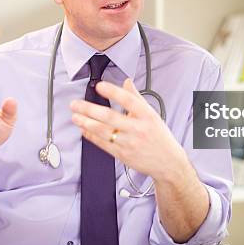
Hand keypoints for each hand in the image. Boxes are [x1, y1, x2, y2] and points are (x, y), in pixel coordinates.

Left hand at [70, 79, 187, 182]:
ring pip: (103, 132)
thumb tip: (127, 81)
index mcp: (147, 116)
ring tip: (75, 117)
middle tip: (76, 104)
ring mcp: (129, 143)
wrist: (168, 162)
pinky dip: (91, 136)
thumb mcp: (152, 114)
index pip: (129, 101)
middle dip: (90, 109)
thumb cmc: (159, 137)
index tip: (99, 86)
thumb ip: (137, 97)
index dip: (113, 92)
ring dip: (86, 123)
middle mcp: (138, 129)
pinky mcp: (122, 155)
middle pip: (110, 117)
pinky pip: (103, 144)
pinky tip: (84, 129)